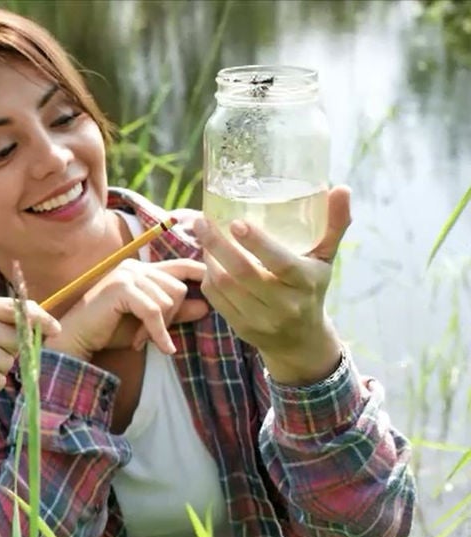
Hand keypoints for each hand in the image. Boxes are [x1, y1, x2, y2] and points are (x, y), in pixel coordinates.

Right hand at [45, 259, 209, 360]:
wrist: (77, 338)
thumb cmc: (109, 330)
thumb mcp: (149, 322)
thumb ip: (175, 312)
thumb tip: (206, 307)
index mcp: (142, 269)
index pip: (181, 266)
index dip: (201, 273)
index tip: (218, 284)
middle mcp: (135, 266)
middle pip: (178, 287)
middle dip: (174, 315)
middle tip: (156, 335)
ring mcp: (127, 275)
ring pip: (168, 300)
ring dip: (161, 326)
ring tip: (141, 338)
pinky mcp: (122, 288)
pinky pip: (154, 311)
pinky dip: (160, 332)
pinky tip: (164, 348)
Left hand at [194, 186, 349, 384]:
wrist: (302, 341)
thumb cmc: (312, 288)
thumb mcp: (325, 259)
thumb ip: (334, 224)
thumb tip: (341, 188)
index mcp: (306, 282)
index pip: (280, 263)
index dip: (258, 243)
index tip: (237, 222)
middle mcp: (284, 304)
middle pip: (243, 273)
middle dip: (218, 245)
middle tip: (202, 221)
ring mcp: (260, 319)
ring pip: (224, 286)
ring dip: (210, 259)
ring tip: (204, 236)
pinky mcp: (241, 328)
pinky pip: (216, 300)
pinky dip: (208, 277)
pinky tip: (208, 261)